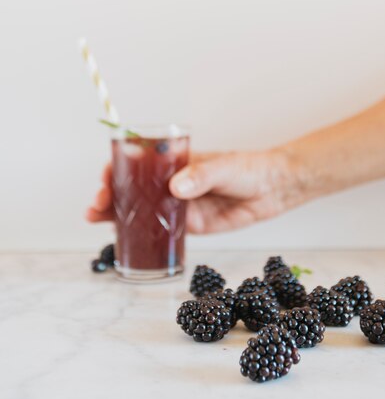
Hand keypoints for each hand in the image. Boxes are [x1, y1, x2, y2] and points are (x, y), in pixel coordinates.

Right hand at [85, 150, 305, 233]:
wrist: (273, 190)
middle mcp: (171, 181)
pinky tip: (124, 238)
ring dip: (117, 214)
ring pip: (140, 209)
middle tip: (96, 204)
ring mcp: (178, 204)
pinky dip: (141, 233)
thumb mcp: (224, 167)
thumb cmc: (249, 168)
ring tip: (96, 219)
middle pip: (132, 186)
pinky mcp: (188, 225)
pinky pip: (160, 229)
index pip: (138, 160)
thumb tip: (177, 186)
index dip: (116, 167)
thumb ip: (201, 175)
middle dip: (109, 193)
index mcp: (176, 160)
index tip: (104, 176)